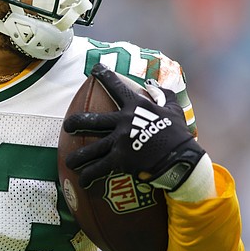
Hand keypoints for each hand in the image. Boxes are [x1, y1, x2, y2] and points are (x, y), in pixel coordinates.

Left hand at [63, 63, 205, 190]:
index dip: (104, 76)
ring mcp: (119, 141)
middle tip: (67, 126)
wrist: (182, 159)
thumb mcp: (174, 110)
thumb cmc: (178, 135)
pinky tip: (82, 182)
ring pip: (89, 150)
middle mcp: (123, 122)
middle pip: (91, 121)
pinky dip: (88, 176)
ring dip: (76, 158)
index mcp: (136, 106)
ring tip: (69, 162)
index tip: (95, 69)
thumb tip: (154, 83)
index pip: (117, 87)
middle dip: (74, 123)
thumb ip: (164, 95)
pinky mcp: (120, 160)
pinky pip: (97, 169)